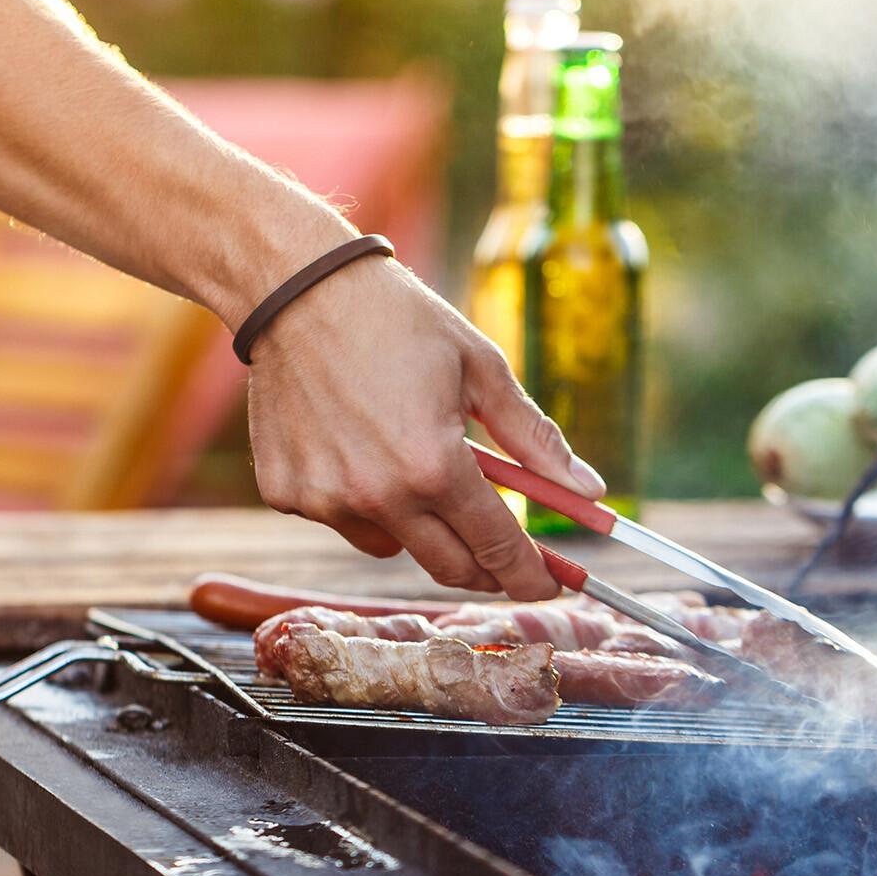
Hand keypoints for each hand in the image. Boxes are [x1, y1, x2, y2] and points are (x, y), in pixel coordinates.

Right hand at [245, 254, 605, 599]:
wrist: (298, 290)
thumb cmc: (398, 320)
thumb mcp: (480, 368)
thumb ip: (534, 438)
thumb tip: (589, 490)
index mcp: (434, 466)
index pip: (498, 547)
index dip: (530, 574)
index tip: (549, 585)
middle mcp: (378, 496)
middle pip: (449, 566)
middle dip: (485, 568)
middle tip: (502, 555)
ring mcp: (326, 500)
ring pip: (390, 544)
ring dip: (414, 523)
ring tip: (408, 460)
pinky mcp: (287, 493)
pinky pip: (340, 518)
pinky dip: (357, 496)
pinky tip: (350, 442)